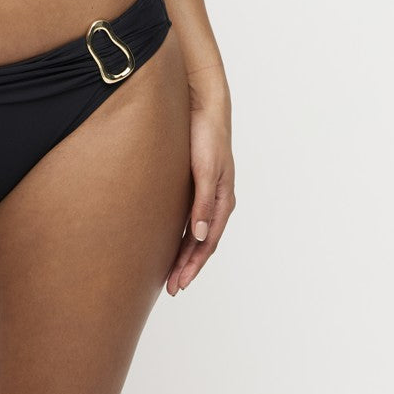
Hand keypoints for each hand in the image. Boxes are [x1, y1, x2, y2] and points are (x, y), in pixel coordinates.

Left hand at [166, 93, 234, 294]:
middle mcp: (216, 201)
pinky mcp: (195, 182)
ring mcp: (206, 192)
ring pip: (196, 232)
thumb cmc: (207, 136)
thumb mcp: (205, 170)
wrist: (203, 105)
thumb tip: (200, 236)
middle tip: (171, 288)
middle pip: (202, 242)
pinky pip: (190, 217)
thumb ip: (202, 203)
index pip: (208, 243)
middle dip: (188, 266)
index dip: (193, 265)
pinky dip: (183, 234)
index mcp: (222, 201)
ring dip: (185, 254)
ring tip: (170, 273)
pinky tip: (171, 241)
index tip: (178, 284)